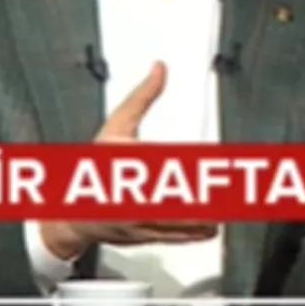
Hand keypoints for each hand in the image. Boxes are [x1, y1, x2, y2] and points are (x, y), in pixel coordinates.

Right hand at [41, 61, 218, 258]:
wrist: (70, 213)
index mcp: (127, 161)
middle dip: (206, 191)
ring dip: (208, 214)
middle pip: (177, 193)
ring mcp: (140, 218)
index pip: (164, 160)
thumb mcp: (115, 126)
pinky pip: (174, 236)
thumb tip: (160, 69)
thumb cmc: (94, 166)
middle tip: (235, 183)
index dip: (190, 161)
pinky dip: (196, 232)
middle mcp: (133, 192)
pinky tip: (214, 228)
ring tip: (231, 205)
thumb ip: (142, 98)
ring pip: (180, 220)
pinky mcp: (145, 235)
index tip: (213, 156)